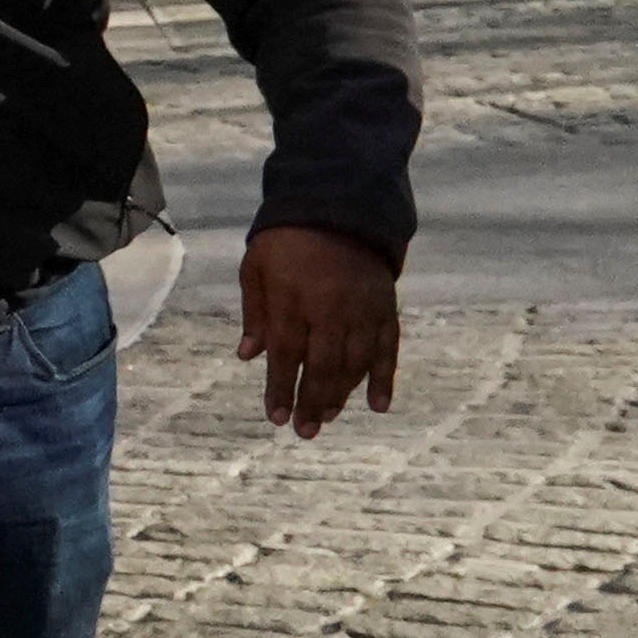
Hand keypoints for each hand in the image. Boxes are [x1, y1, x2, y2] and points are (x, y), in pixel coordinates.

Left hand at [239, 225, 401, 437]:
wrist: (337, 206)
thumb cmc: (286, 240)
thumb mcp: (255, 268)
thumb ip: (255, 313)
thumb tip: (248, 356)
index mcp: (293, 300)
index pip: (287, 354)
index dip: (281, 388)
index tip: (276, 417)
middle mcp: (331, 310)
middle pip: (323, 365)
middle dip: (312, 401)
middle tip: (305, 431)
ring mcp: (362, 310)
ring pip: (356, 362)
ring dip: (342, 395)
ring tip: (328, 418)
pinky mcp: (386, 307)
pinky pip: (389, 348)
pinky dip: (385, 378)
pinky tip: (378, 405)